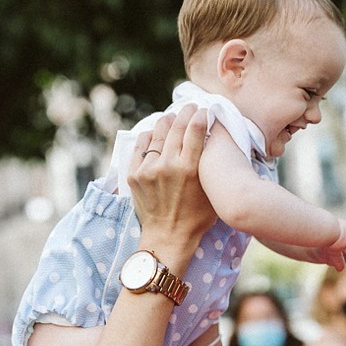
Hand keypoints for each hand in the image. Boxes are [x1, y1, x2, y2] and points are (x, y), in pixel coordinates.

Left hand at [128, 105, 216, 252]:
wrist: (168, 237)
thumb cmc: (196, 218)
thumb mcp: (211, 191)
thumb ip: (209, 166)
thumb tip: (210, 142)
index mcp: (189, 169)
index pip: (195, 129)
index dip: (200, 115)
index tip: (203, 110)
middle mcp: (167, 165)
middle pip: (176, 127)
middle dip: (185, 113)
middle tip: (191, 107)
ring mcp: (148, 169)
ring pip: (157, 133)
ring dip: (166, 122)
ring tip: (172, 117)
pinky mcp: (134, 175)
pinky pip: (140, 146)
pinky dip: (148, 137)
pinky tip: (154, 133)